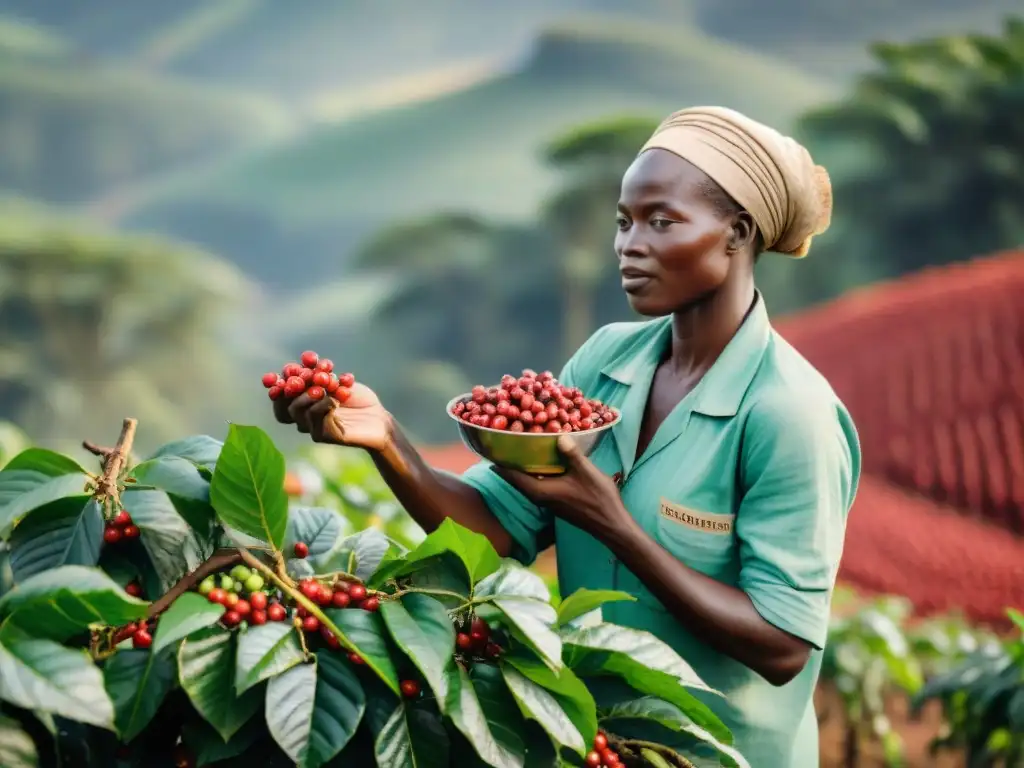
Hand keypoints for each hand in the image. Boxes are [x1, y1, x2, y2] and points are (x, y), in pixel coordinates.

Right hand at [272, 382, 391, 452]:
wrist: (378, 418)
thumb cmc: (358, 399)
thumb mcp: (337, 380)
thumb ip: (319, 372)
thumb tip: (305, 360)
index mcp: (303, 401)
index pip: (280, 394)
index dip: (276, 383)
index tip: (286, 371)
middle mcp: (303, 415)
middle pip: (283, 403)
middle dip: (292, 386)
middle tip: (306, 376)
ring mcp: (311, 427)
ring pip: (296, 411)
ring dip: (308, 395)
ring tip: (324, 387)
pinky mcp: (323, 436)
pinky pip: (314, 421)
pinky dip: (323, 406)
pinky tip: (336, 399)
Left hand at [492, 434, 628, 536]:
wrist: (612, 524)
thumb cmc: (598, 499)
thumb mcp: (586, 472)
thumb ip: (572, 454)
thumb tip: (559, 436)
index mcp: (542, 491)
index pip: (515, 477)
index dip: (502, 466)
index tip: (490, 454)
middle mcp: (541, 498)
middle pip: (518, 481)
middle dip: (509, 466)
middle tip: (502, 450)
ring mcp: (550, 503)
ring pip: (529, 485)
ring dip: (522, 471)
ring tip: (517, 455)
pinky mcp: (558, 503)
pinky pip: (539, 487)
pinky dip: (535, 475)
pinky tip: (541, 466)